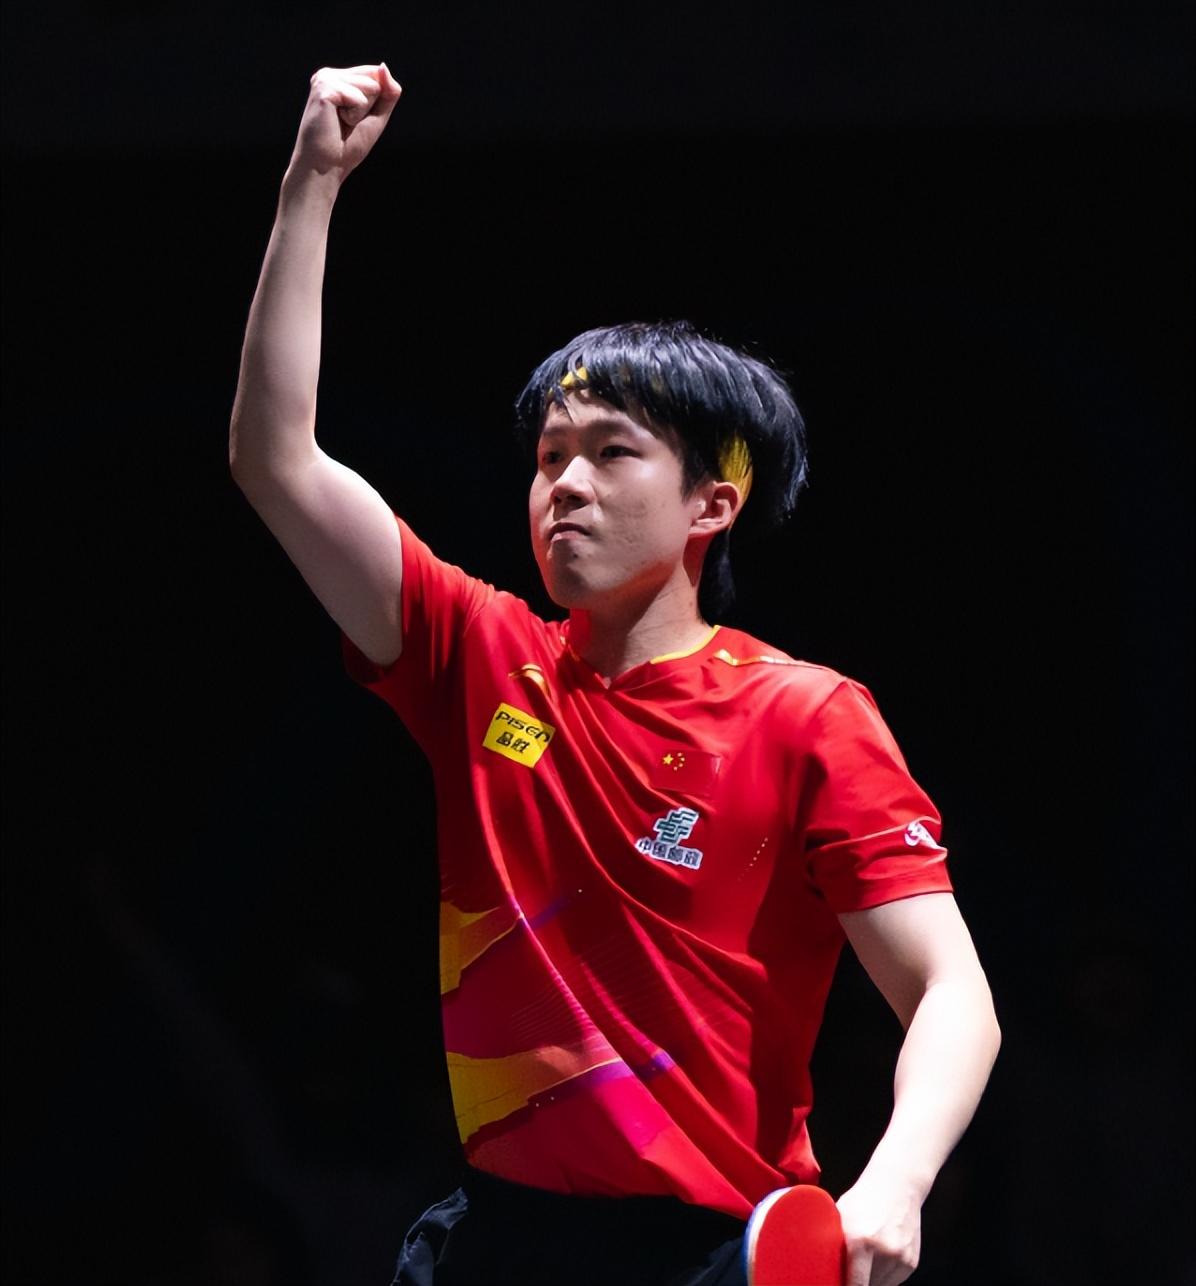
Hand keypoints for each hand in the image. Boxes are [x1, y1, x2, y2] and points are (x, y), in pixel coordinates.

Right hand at [288, 63, 401, 183]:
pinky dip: (354, 115)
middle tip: (346, 123)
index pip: (376, 75)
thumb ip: (388, 93)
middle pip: (375, 78)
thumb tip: (383, 66)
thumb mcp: (376, 117)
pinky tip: (336, 122)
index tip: (355, 120)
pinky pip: (358, 97)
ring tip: (341, 123)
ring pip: (369, 87)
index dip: (376, 102)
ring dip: (361, 112)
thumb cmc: (347, 146)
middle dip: (369, 107)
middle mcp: (330, 74)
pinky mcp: (324, 88)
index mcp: (339, 78)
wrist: (325, 167)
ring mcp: (325, 78)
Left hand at [835, 1171, 921, 1285]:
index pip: (855, 1284)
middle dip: (856, 1282)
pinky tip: (879, 1258)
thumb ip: (834, 1242)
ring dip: (871, 1280)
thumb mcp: (841, 1215)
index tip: (838, 1284)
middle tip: (848, 1271)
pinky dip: (884, 1276)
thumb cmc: (864, 1199)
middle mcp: (883, 1251)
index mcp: (860, 1240)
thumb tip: (819, 1264)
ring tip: (865, 1261)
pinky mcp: (911, 1262)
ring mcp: (900, 1258)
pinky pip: (893, 1281)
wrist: (897, 1185)